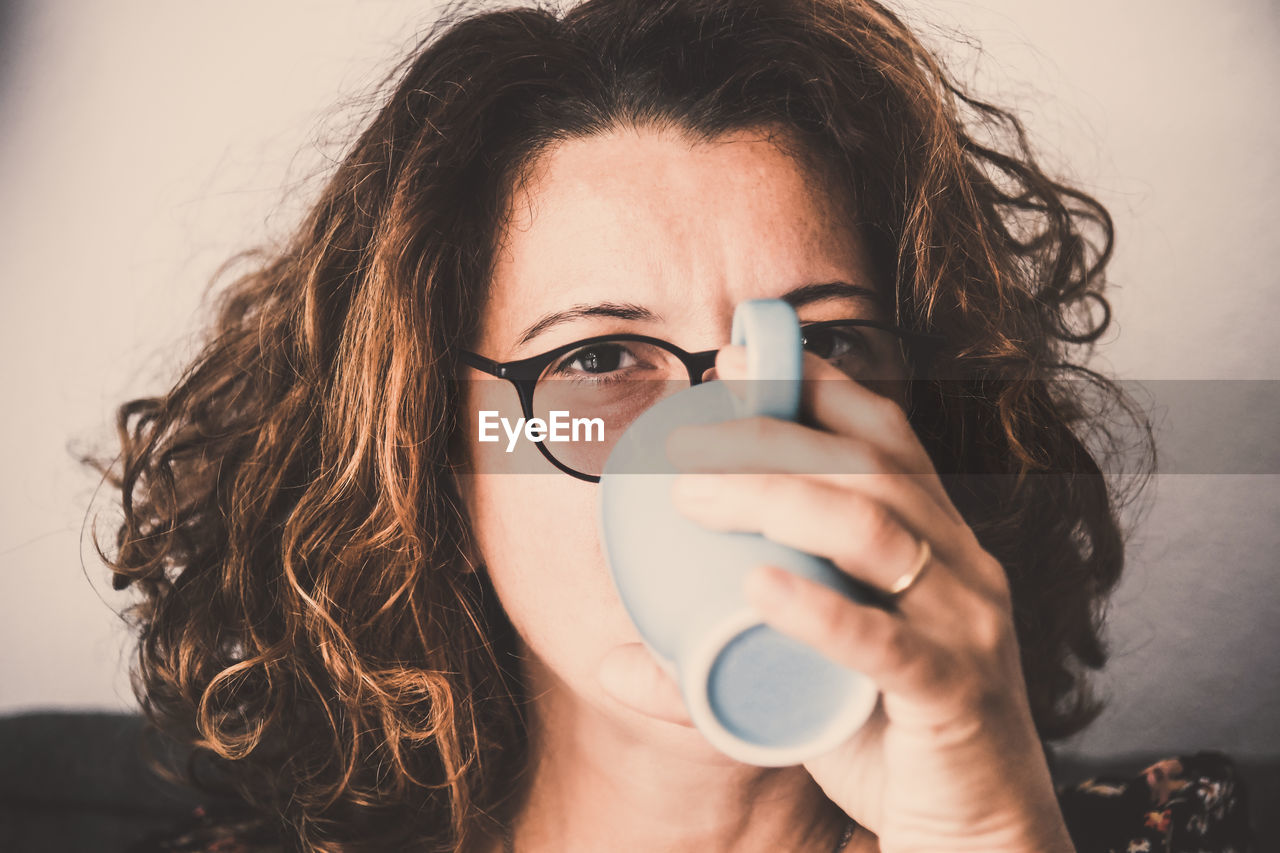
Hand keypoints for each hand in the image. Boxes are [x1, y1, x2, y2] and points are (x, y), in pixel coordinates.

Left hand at [661, 345, 1075, 852]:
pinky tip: (756, 592)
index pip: (886, 438)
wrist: (981, 835)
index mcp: (935, 544)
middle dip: (772, 436)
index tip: (735, 358)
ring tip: (693, 497)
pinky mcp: (957, 695)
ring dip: (780, 498)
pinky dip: (819, 613)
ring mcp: (966, 627)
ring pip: (879, 531)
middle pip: (870, 468)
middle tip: (682, 443)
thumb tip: (609, 663)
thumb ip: (720, 665)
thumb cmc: (891, 741)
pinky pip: (889, 644)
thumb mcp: (807, 683)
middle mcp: (961, 567)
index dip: (817, 387)